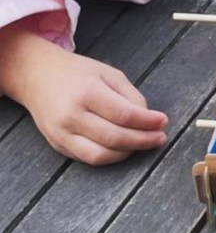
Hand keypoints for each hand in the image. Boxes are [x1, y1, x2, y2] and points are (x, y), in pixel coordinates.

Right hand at [0, 22, 167, 165]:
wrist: (34, 74)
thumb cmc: (76, 73)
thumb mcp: (108, 73)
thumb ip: (131, 96)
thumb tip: (150, 120)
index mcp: (85, 92)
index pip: (124, 114)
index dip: (148, 122)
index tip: (163, 122)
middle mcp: (71, 114)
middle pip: (116, 137)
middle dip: (144, 140)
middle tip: (160, 137)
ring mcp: (61, 132)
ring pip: (103, 155)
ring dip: (129, 153)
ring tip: (143, 143)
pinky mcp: (58, 144)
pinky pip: (90, 159)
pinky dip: (111, 157)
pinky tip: (124, 148)